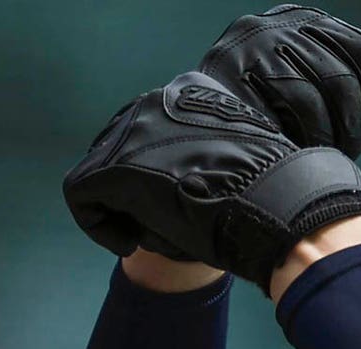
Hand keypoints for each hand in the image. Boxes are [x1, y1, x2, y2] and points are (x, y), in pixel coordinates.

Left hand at [63, 71, 360, 292]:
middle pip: (115, 147)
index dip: (150, 172)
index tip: (174, 202)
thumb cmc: (270, 196)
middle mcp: (156, 102)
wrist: (279, 207)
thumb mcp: (237, 162)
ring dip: (117, 207)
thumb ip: (205, 157)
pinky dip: (100, 226)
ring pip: (97, 172)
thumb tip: (176, 182)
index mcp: (192, 93)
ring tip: (145, 234)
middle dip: (126, 189)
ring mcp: (133, 132)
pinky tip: (131, 242)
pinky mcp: (115, 167)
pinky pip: (81, 196)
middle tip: (154, 222)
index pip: (147, 129)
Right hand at [198, 4, 360, 157]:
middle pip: (348, 66)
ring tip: (330, 152)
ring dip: (339, 129)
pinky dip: (312, 132)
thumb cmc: (286, 128)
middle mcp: (285, 22)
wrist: (215, 149)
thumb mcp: (347, 112)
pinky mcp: (240, 62)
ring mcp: (259, 38)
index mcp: (313, 24)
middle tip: (357, 150)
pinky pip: (298, 97)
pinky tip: (305, 149)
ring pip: (326, 83)